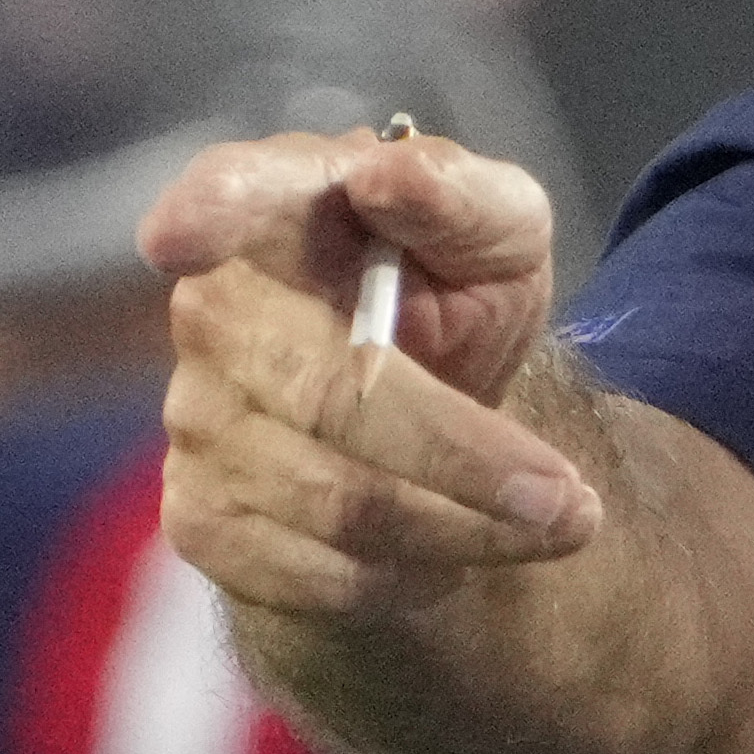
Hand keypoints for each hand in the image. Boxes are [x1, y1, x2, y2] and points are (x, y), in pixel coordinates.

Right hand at [147, 126, 600, 618]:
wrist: (435, 400)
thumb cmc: (449, 287)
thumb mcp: (497, 231)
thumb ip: (458, 192)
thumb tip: (388, 179)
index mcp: (278, 209)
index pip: (224, 194)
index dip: (203, 211)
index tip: (181, 234)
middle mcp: (216, 311)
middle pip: (333, 398)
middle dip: (468, 461)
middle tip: (573, 502)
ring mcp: (196, 419)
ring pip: (338, 503)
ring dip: (466, 531)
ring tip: (555, 523)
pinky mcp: (204, 517)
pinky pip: (314, 573)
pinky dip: (412, 574)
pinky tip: (461, 547)